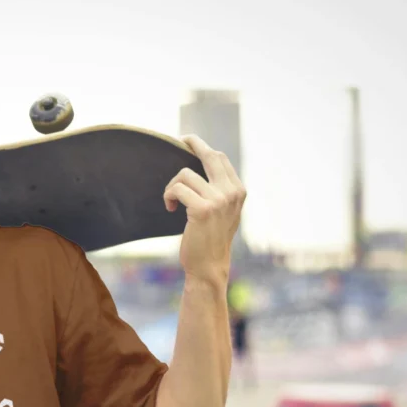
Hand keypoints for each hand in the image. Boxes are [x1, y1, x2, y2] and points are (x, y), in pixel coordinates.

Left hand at [163, 135, 245, 285]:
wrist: (208, 265)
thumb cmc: (211, 239)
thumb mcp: (224, 212)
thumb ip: (221, 191)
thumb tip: (205, 164)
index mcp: (238, 190)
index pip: (220, 158)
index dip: (202, 148)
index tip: (189, 143)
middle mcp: (232, 192)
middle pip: (209, 155)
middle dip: (193, 143)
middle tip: (181, 140)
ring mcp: (219, 200)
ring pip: (185, 174)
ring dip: (172, 186)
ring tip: (172, 201)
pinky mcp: (202, 209)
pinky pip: (178, 189)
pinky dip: (169, 196)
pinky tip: (170, 208)